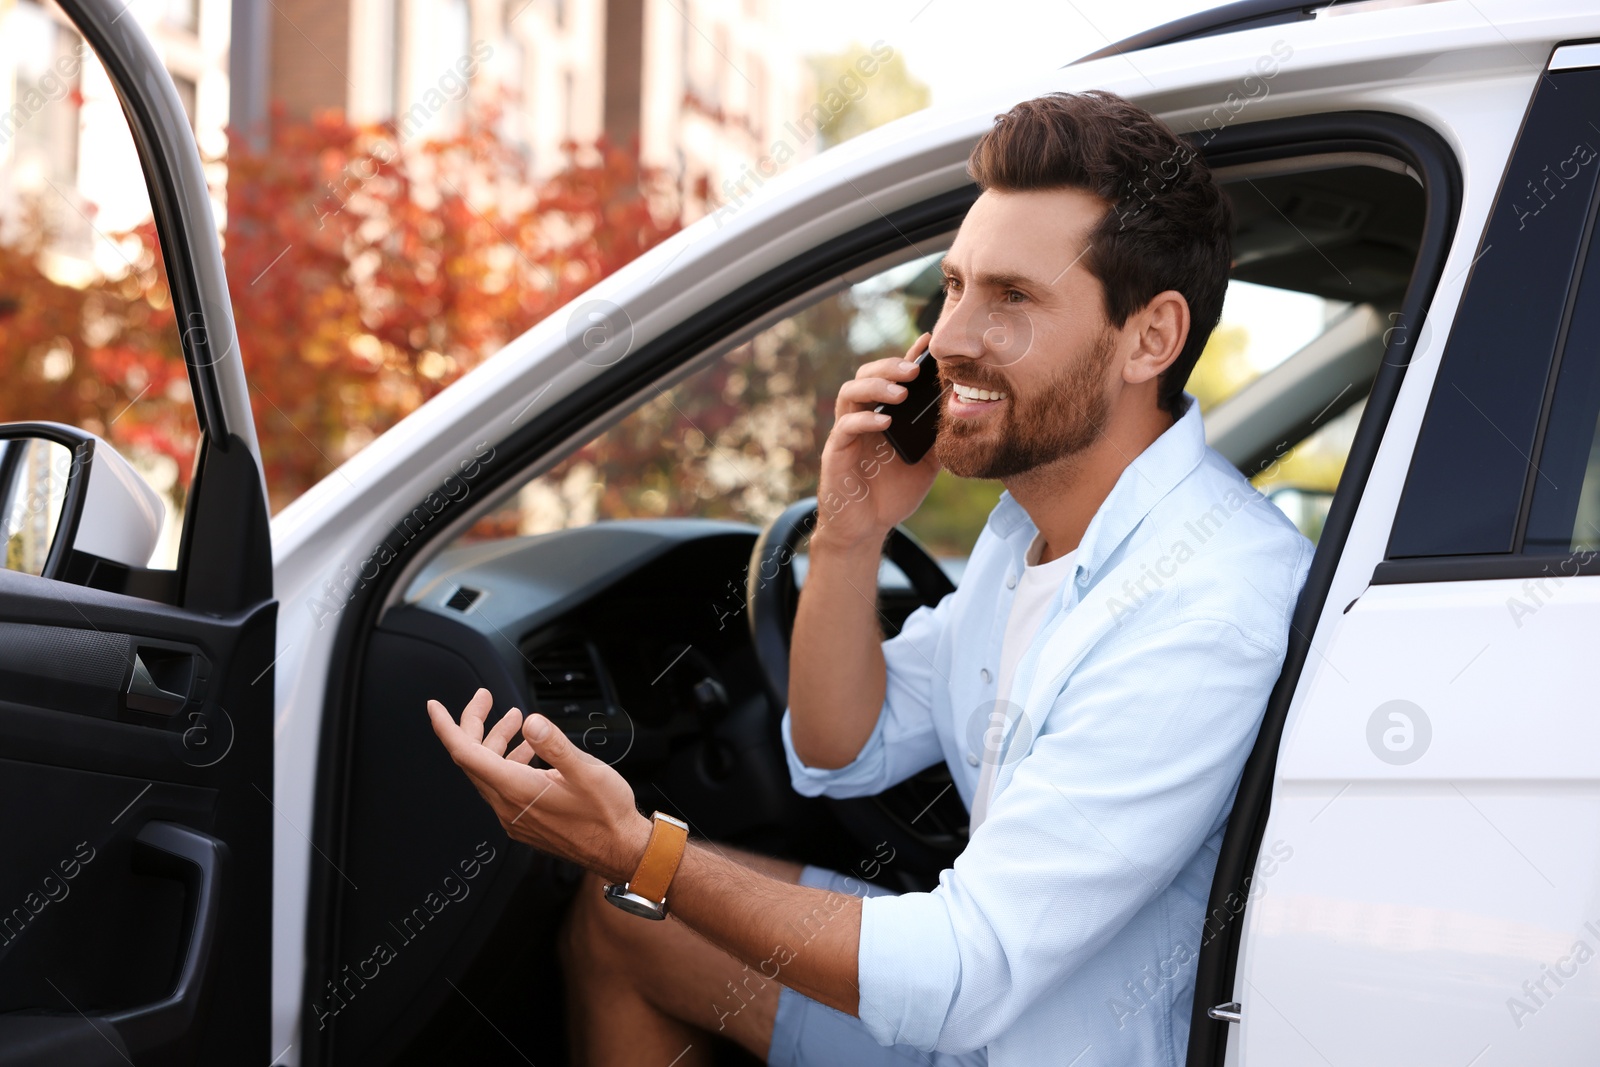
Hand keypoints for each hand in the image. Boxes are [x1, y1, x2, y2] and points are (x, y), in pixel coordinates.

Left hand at [427, 688, 651, 883]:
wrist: (620, 851)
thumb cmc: (607, 814)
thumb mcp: (587, 771)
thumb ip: (555, 745)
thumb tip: (532, 723)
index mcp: (517, 790)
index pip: (466, 754)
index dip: (446, 727)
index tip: (435, 707)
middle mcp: (508, 806)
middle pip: (473, 760)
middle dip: (474, 724)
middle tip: (485, 699)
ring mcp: (514, 816)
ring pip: (489, 772)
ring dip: (495, 742)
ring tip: (514, 719)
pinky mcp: (524, 822)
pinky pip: (502, 786)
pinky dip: (508, 761)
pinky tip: (528, 750)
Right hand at [813, 333, 941, 552]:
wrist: (867, 527)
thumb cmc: (892, 492)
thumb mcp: (927, 463)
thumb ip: (939, 439)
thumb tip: (965, 415)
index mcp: (882, 414)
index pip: (891, 378)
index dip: (907, 357)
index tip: (927, 343)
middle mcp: (862, 417)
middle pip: (865, 375)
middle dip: (889, 367)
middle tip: (915, 369)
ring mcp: (846, 433)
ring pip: (850, 393)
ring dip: (876, 387)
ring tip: (901, 393)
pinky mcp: (836, 453)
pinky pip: (845, 427)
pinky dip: (864, 421)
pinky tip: (885, 422)